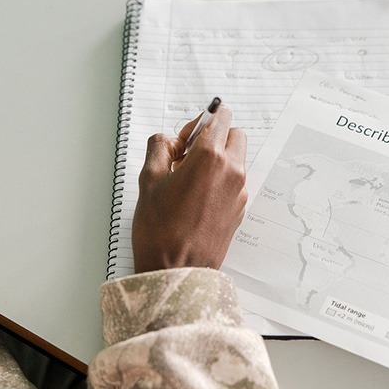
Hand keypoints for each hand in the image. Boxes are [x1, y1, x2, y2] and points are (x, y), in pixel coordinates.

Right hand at [132, 106, 247, 272]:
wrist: (177, 271)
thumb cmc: (160, 231)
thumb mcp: (148, 179)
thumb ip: (160, 147)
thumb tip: (170, 141)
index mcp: (210, 158)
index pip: (221, 117)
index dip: (201, 121)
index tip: (185, 139)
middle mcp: (232, 172)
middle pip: (234, 135)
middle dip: (214, 137)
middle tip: (187, 155)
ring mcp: (239, 192)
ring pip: (236, 159)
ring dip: (217, 159)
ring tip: (188, 180)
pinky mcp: (240, 209)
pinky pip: (234, 182)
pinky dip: (220, 180)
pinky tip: (196, 198)